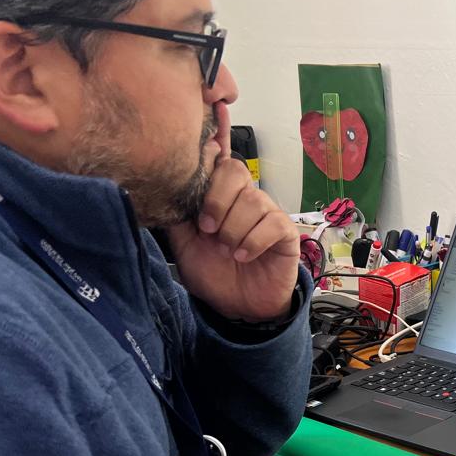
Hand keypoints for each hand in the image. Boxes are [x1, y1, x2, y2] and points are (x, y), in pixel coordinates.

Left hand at [167, 155, 300, 321]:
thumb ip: (178, 215)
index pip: (218, 159)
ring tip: (227, 251)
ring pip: (253, 200)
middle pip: (235, 170)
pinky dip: (253, 241)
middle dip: (216, 200)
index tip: (205, 153)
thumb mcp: (184, 245)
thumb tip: (169, 185)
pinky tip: (244, 256)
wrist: (238, 307)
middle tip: (207, 229)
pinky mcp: (286, 232)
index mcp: (219, 196)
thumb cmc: (213, 274)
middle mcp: (244, 199)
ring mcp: (267, 213)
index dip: (213, 147)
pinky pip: (273, 223)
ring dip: (233, 229)